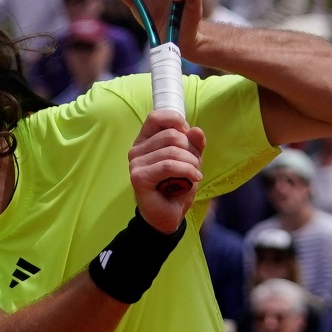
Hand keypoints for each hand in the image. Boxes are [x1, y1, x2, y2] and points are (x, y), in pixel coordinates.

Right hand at [128, 114, 207, 230]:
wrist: (169, 215)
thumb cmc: (177, 186)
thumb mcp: (190, 160)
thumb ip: (194, 144)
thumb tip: (196, 130)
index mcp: (145, 140)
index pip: (157, 117)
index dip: (177, 122)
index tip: (188, 138)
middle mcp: (136, 149)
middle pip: (172, 135)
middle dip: (191, 149)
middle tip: (194, 165)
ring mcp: (135, 163)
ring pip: (173, 151)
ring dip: (191, 163)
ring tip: (195, 174)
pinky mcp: (139, 177)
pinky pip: (169, 166)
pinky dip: (187, 171)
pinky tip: (194, 178)